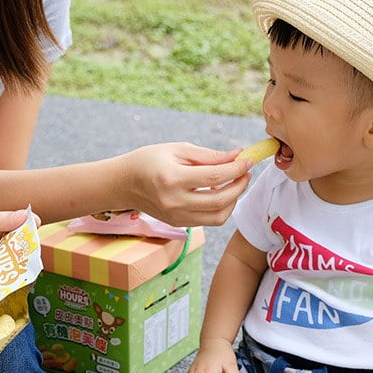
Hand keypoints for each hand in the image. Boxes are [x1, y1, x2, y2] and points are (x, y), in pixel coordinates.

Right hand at [123, 143, 252, 227]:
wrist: (123, 183)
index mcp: (172, 178)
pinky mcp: (178, 224)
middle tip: (245, 172)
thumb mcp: (177, 149)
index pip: (215, 176)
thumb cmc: (149, 160)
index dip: (236, 169)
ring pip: (218, 216)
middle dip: (239, 186)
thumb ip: (209, 155)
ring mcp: (176, 216)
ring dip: (233, 200)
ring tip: (236, 183)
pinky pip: (208, 221)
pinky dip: (221, 208)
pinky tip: (222, 193)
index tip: (248, 160)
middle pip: (220, 200)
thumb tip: (237, 156)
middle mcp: (174, 201)